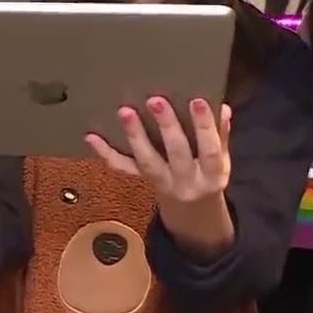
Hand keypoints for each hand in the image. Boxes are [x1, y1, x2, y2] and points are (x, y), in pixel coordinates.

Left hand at [85, 97, 231, 203]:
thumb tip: (222, 106)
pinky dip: (105, 153)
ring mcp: (162, 183)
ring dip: (135, 135)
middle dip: (167, 126)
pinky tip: (91, 136)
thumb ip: (221, 135)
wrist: (192, 211)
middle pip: (176, 154)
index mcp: (212, 175)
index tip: (197, 100)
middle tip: (155, 100)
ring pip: (146, 162)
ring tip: (125, 111)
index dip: (205, 127)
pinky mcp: (142, 181)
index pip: (210, 150)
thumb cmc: (207, 174)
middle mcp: (186, 181)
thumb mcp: (222, 161)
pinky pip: (123, 169)